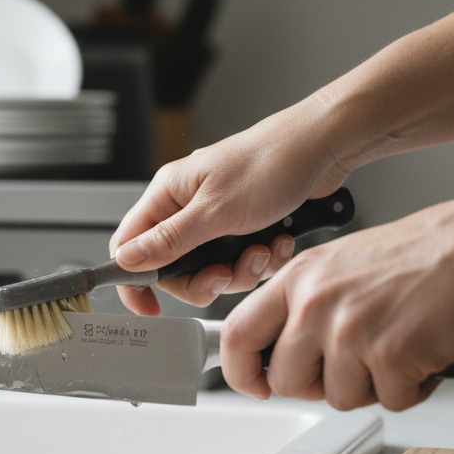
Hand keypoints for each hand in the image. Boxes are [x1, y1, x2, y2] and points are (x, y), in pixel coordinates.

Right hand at [109, 97, 353, 313]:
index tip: (151, 306)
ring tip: (262, 250)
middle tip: (225, 274)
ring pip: (212, 270)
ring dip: (241, 270)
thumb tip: (127, 261)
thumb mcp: (215, 210)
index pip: (129, 245)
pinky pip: (242, 262)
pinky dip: (263, 260)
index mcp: (168, 195)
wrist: (325, 147)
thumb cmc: (271, 161)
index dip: (135, 280)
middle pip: (175, 267)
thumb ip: (169, 241)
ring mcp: (217, 218)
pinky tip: (278, 241)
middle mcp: (188, 207)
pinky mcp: (245, 227)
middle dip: (205, 279)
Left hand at [220, 191, 453, 410]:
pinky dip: (412, 389)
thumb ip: (308, 302)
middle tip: (353, 369)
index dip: (240, 371)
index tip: (255, 385)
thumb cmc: (427, 254)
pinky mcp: (390, 356)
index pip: (237, 334)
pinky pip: (389, 401)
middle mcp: (316, 303)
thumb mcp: (342, 263)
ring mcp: (350, 331)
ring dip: (371, 387)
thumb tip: (286, 346)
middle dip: (319, 386)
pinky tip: (425, 358)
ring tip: (398, 352)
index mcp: (298, 278)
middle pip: (286, 380)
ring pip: (337, 397)